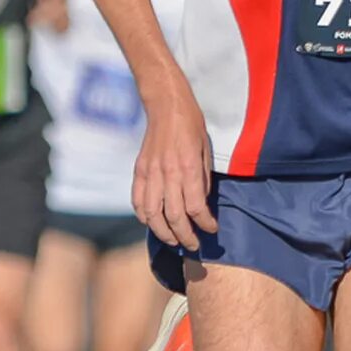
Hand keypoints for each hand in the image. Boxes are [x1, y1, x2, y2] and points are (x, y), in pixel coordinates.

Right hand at [132, 83, 217, 247]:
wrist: (166, 106)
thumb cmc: (192, 126)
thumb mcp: (206, 151)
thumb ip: (202, 179)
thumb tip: (200, 203)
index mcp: (187, 168)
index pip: (196, 207)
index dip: (205, 223)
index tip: (212, 229)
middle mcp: (167, 173)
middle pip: (174, 216)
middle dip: (186, 235)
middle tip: (194, 245)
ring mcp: (150, 173)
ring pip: (152, 214)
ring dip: (163, 232)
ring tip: (173, 240)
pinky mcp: (139, 170)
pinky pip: (138, 200)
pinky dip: (144, 216)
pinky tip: (152, 223)